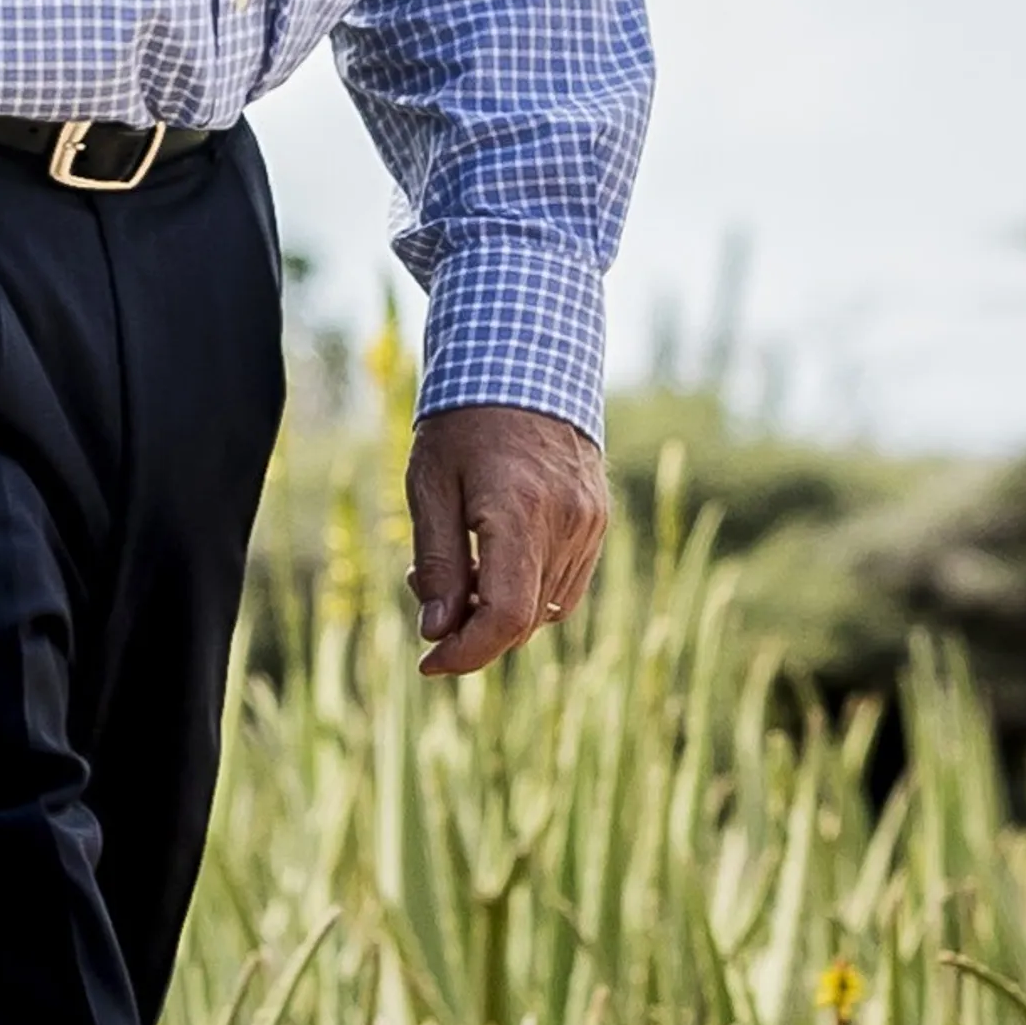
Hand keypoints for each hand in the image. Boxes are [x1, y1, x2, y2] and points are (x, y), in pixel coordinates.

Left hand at [405, 401, 609, 679]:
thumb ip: (436, 561)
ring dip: (497, 609)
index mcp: (518, 512)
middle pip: (523, 621)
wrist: (524, 362)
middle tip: (428, 590)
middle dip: (471, 629)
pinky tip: (493, 557)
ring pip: (545, 609)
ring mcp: (590, 523)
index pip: (505, 617)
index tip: (428, 662)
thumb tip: (436, 631)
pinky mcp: (598, 520)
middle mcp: (566, 523)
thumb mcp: (429, 484)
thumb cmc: (463, 421)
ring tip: (457, 558)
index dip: (466, 654)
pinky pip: (565, 586)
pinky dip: (527, 591)